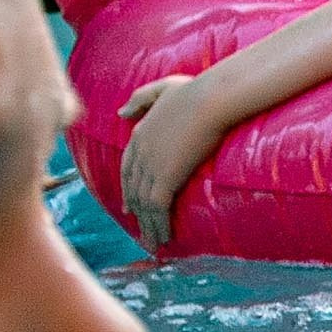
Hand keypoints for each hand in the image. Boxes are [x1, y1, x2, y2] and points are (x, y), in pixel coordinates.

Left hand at [117, 74, 209, 250]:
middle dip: (136, 211)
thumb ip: (140, 99)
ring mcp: (151, 166)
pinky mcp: (166, 177)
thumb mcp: (163, 89)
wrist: (210, 100)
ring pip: (144, 203)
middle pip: (133, 189)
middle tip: (141, 228)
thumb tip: (120, 113)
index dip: (128, 188)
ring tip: (155, 242)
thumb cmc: (196, 90)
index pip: (128, 167)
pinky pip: (157, 207)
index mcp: (140, 133)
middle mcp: (140, 152)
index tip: (129, 205)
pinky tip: (165, 237)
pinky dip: (159, 224)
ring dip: (149, 225)